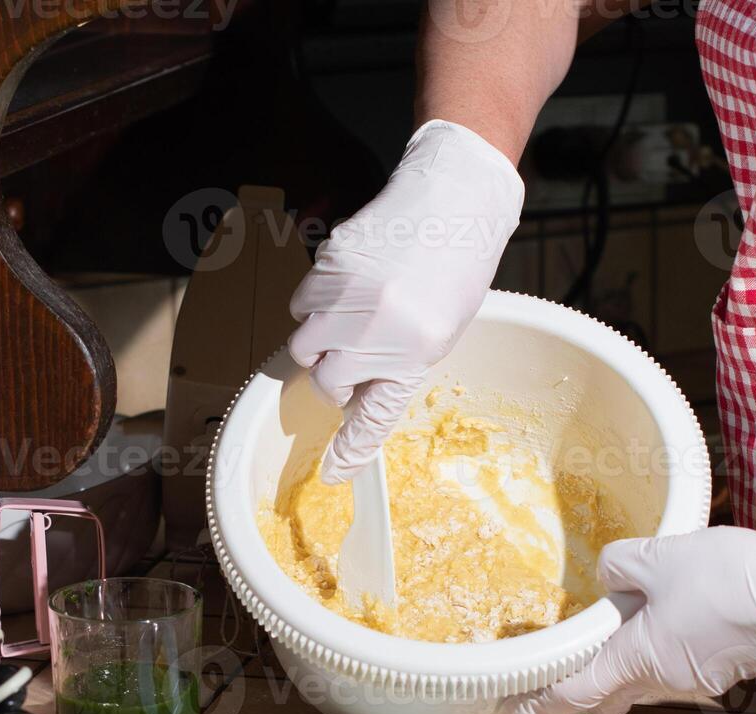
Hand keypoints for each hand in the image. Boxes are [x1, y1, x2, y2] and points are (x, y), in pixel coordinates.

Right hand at [289, 119, 524, 482]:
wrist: (452, 200)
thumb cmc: (455, 266)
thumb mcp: (440, 329)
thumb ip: (397, 363)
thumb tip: (360, 392)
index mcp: (414, 353)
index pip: (372, 415)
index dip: (351, 448)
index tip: (334, 471)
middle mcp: (377, 331)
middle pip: (325, 381)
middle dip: (333, 376)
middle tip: (351, 359)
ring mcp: (348, 298)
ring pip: (303, 344)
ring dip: (318, 340)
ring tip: (349, 315)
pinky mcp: (329, 267)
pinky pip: (301, 304)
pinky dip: (315, 303)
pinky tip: (346, 286)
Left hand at [506, 513, 755, 713]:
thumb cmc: (726, 578)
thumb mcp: (658, 558)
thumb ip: (622, 567)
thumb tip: (609, 575)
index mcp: (638, 661)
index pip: (576, 692)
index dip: (539, 703)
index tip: (510, 710)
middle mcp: (666, 681)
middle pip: (613, 690)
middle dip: (587, 688)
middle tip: (559, 680)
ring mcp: (702, 678)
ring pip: (649, 675)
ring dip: (629, 660)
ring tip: (615, 630)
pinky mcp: (729, 665)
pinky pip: (681, 661)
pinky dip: (663, 647)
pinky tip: (668, 616)